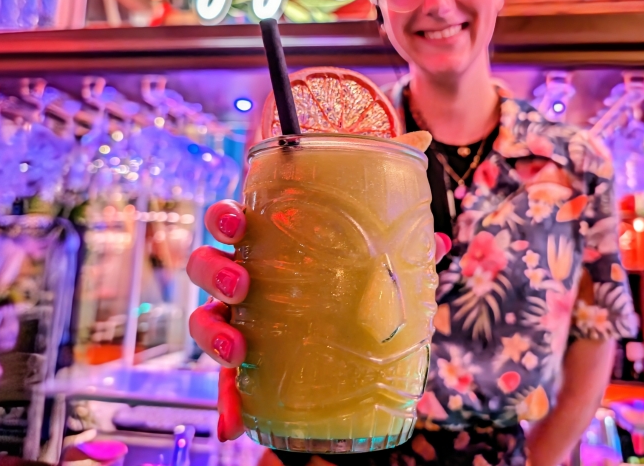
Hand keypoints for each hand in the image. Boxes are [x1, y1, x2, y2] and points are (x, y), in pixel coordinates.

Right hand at [187, 199, 451, 441]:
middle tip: (241, 284)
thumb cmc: (344, 285)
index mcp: (265, 245)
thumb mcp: (371, 268)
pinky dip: (228, 404)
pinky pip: (225, 382)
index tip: (234, 222)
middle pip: (205, 265)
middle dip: (214, 272)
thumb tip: (440, 241)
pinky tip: (234, 425)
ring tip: (236, 348)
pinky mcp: (242, 364)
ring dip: (211, 333)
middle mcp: (243, 279)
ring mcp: (237, 321)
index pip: (231, 223)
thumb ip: (400, 253)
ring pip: (202, 318)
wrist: (342, 338)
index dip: (222, 218)